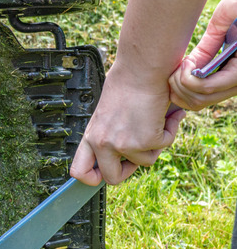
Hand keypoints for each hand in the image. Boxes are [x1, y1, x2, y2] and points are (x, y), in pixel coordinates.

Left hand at [70, 62, 186, 185]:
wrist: (142, 70)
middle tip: (138, 152)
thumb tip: (121, 156)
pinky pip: (163, 145)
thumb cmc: (127, 85)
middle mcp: (103, 144)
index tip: (102, 177)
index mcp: (91, 136)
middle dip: (128, 171)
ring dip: (154, 144)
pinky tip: (165, 114)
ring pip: (144, 161)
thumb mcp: (107, 115)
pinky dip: (169, 131)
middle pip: (112, 178)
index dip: (91, 179)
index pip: (79, 171)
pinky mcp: (146, 140)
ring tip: (153, 119)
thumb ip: (109, 135)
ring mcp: (124, 144)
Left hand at [170, 0, 236, 109]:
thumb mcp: (233, 10)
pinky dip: (182, 89)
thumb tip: (194, 59)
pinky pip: (196, 99)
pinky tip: (183, 70)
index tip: (186, 61)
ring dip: (179, 88)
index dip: (187, 78)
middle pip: (198, 100)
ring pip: (195, 103)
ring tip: (182, 66)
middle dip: (180, 84)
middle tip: (181, 63)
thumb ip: (218, 29)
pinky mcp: (219, 87)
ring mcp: (228, 88)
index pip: (207, 88)